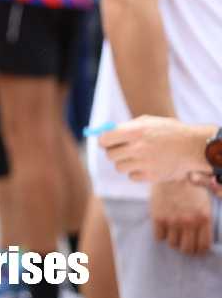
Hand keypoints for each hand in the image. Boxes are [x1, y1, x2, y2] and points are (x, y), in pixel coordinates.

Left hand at [99, 116, 214, 183]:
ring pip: (119, 167)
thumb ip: (125, 127)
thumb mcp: (148, 121)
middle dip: (114, 152)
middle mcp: (138, 148)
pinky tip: (147, 164)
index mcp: (134, 131)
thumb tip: (104, 134)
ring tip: (138, 156)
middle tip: (122, 150)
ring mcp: (145, 163)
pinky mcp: (151, 176)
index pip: (104, 140)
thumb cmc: (168, 131)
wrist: (193, 146)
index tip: (106, 142)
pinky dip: (136, 172)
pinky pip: (132, 176)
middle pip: (110, 155)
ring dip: (125, 162)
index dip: (104, 141)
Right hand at [149, 180, 213, 255]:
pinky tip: (163, 226)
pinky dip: (161, 234)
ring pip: (172, 244)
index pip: (203, 247)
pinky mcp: (158, 217)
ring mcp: (172, 220)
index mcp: (204, 219)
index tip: (195, 247)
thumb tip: (202, 239)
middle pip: (187, 249)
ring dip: (173, 240)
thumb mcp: (205, 204)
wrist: (171, 173)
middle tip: (183, 241)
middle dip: (185, 247)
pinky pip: (159, 237)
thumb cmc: (191, 188)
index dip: (198, 250)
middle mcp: (189, 222)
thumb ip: (204, 222)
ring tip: (173, 231)